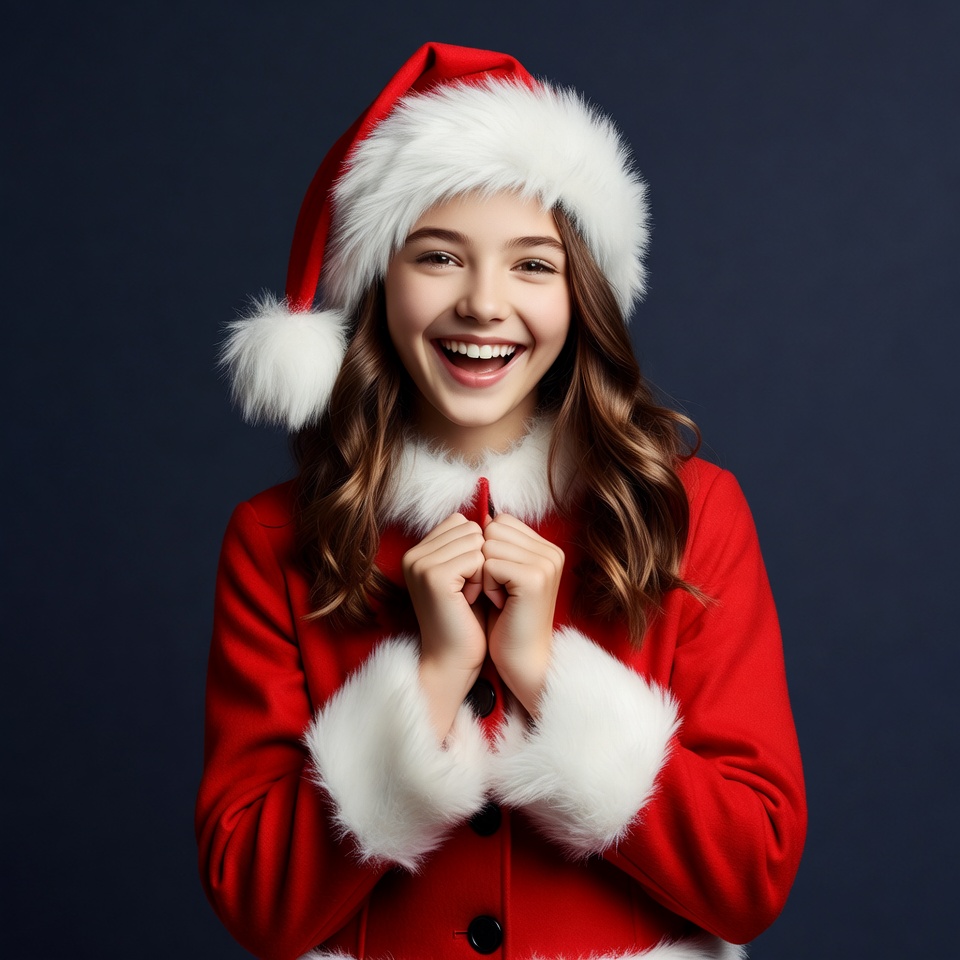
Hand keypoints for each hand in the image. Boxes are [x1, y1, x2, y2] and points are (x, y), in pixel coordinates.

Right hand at [402, 514, 486, 737]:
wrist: (455, 660)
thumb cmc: (467, 619)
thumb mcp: (467, 574)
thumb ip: (469, 544)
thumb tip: (493, 514)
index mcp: (418, 551)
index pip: (462, 522)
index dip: (476, 550)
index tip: (469, 581)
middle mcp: (414, 554)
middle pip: (470, 528)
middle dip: (481, 559)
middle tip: (470, 591)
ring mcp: (421, 564)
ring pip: (476, 541)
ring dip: (483, 570)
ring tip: (469, 596)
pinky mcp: (434, 576)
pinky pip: (477, 558)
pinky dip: (482, 580)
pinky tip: (469, 601)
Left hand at [481, 514, 563, 715]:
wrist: (521, 659)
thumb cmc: (506, 619)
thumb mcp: (502, 575)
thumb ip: (498, 544)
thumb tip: (480, 516)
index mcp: (546, 548)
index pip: (500, 521)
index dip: (488, 550)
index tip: (499, 581)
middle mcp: (551, 552)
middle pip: (492, 530)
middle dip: (485, 561)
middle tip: (499, 591)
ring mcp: (545, 564)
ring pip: (488, 546)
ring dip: (484, 574)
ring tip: (501, 598)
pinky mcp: (533, 578)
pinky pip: (489, 564)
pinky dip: (486, 586)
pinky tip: (501, 604)